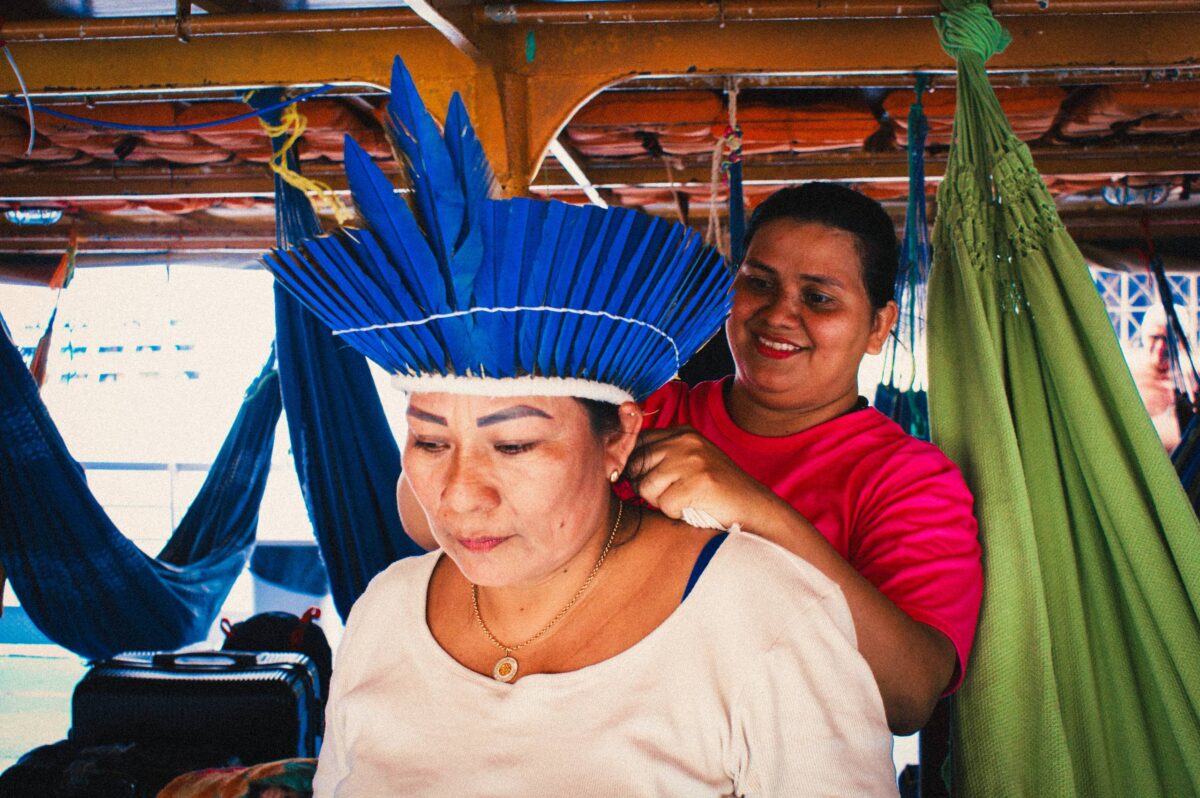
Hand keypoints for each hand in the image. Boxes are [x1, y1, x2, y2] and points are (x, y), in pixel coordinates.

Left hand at [628, 426, 776, 529]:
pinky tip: (696, 507)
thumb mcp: (686, 463)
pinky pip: (664, 505)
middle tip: (677, 493)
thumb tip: (614, 466)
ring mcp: (692, 458)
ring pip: (647, 488)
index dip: (635, 469)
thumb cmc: (714, 492)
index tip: (653, 482)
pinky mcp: (699, 481)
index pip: (635, 445)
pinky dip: (677, 513)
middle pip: (636, 467)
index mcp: (680, 432)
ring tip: (688, 500)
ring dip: (663, 503)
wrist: (754, 509)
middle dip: (649, 488)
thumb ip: (657, 458)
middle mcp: (684, 440)